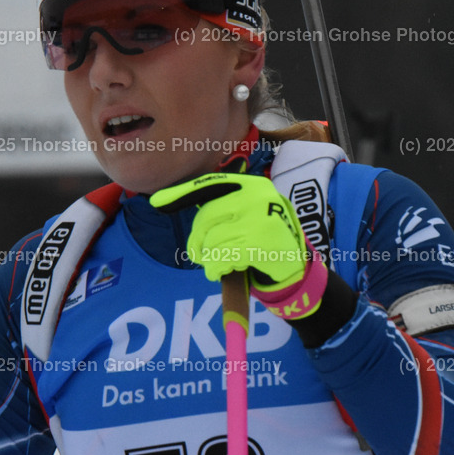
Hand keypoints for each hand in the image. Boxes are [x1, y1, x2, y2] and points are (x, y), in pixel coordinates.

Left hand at [150, 172, 326, 319]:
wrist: (297, 265)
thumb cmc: (263, 238)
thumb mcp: (246, 214)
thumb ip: (219, 207)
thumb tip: (166, 200)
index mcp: (251, 184)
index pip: (209, 185)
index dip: (181, 194)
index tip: (156, 202)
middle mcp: (257, 196)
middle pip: (207, 218)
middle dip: (197, 241)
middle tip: (198, 256)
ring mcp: (261, 218)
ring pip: (214, 241)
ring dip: (210, 259)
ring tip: (218, 265)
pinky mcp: (262, 243)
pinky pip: (223, 257)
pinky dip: (217, 268)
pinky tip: (223, 271)